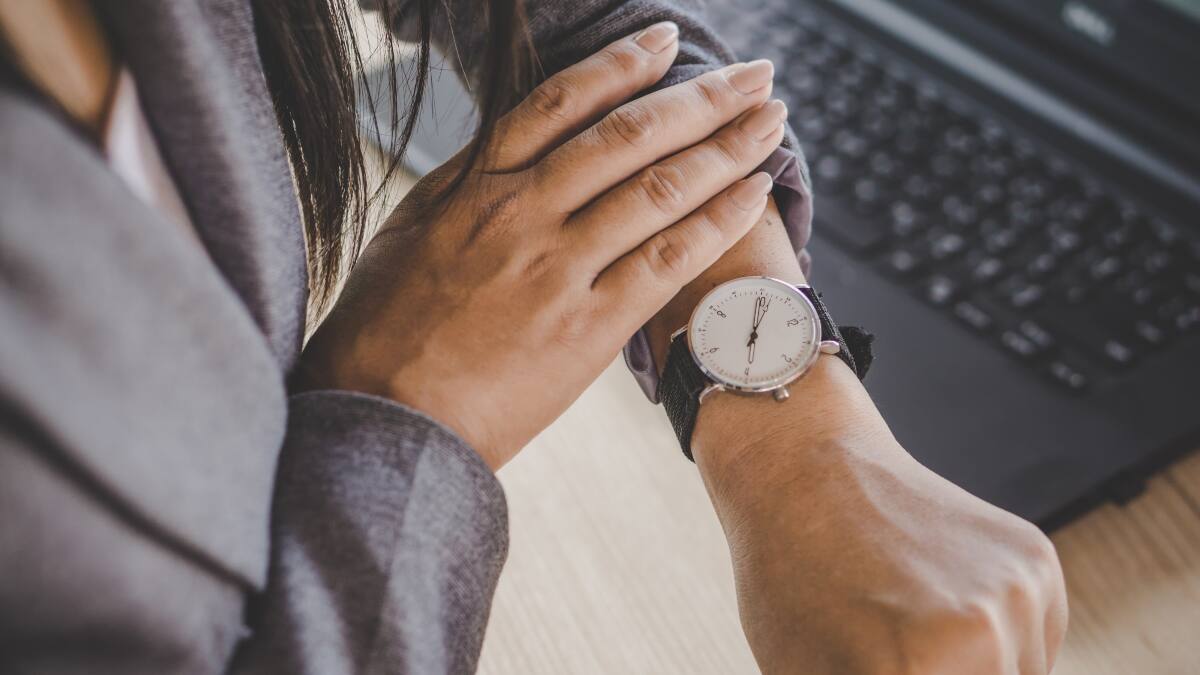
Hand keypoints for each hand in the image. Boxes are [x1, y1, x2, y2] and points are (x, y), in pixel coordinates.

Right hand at [296, 23, 788, 468]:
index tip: (667, 42)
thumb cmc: (382, 331)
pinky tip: (754, 195)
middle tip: (754, 74)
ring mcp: (558, 270)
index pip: (563, 102)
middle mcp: (523, 215)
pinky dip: (717, 223)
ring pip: (658, 190)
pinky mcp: (587, 329)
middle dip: (703, 98)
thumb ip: (466, 186)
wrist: (383, 418)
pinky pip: (666, 263)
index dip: (623, 64)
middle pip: (630, 136)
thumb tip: (505, 148)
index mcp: (476, 187)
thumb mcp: (408, 232)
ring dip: (726, 149)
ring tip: (772, 122)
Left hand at [693, 359, 1068, 673]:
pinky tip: (940, 612)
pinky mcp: (1039, 562)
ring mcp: (1019, 592)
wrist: (805, 466)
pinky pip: (1035, 645)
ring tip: (912, 645)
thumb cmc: (789, 579)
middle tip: (899, 662)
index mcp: (915, 670)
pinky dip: (1000, 648)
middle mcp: (983, 634)